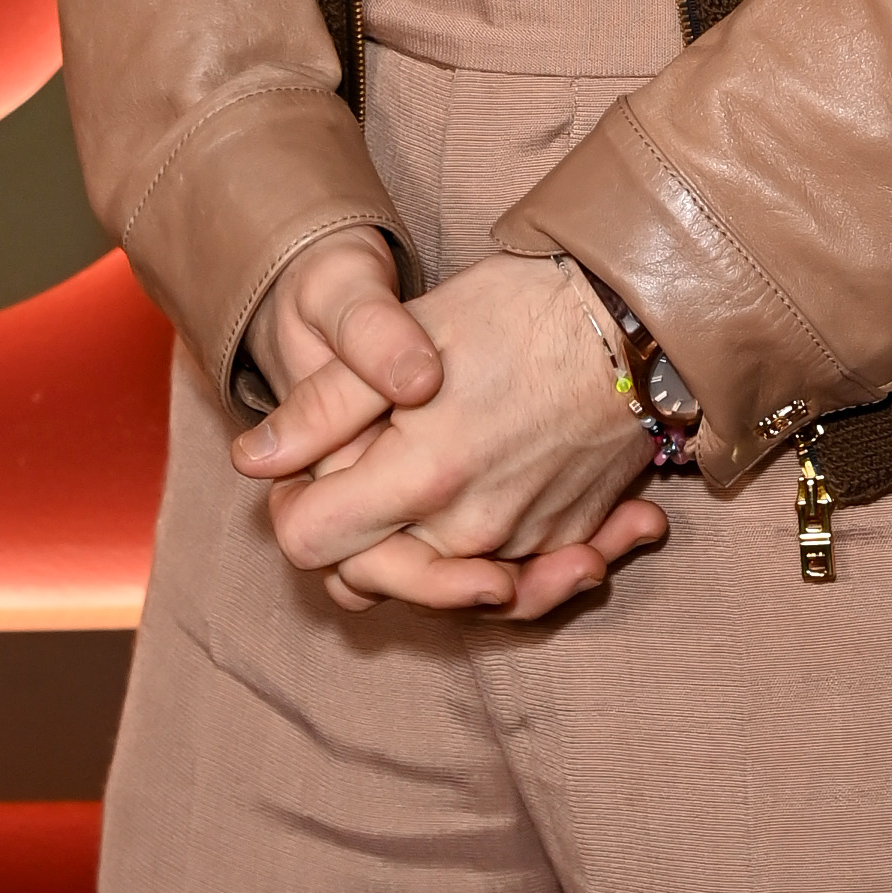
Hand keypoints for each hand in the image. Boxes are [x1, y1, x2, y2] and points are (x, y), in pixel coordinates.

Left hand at [234, 252, 667, 620]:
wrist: (639, 319)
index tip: (312, 465)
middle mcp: (470, 534)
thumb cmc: (520, 311)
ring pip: (434, 581)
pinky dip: (486, 543)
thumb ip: (325, 407)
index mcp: (422, 480)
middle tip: (370, 464)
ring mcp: (521, 545)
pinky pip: (503, 573)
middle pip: (368, 579)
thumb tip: (252, 459)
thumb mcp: (410, 336)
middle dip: (354, 534)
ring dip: (418, 543)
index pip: (310, 542)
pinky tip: (491, 485)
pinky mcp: (563, 542)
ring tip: (430, 467)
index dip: (294, 502)